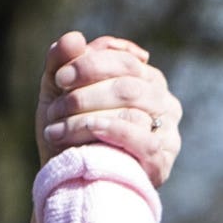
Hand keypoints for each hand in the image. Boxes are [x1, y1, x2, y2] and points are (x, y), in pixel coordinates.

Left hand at [38, 31, 181, 187]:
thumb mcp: (58, 95)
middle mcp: (164, 101)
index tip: (60, 77)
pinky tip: (86, 136)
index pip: (124, 60)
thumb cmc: (69, 135)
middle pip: (128, 84)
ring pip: (132, 109)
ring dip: (87, 118)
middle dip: (86, 94)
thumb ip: (62, 62)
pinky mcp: (163, 161)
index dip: (91, 64)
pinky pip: (142, 139)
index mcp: (145, 79)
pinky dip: (111, 132)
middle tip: (54, 109)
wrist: (71, 185)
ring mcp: (168, 132)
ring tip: (56, 130)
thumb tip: (74, 37)